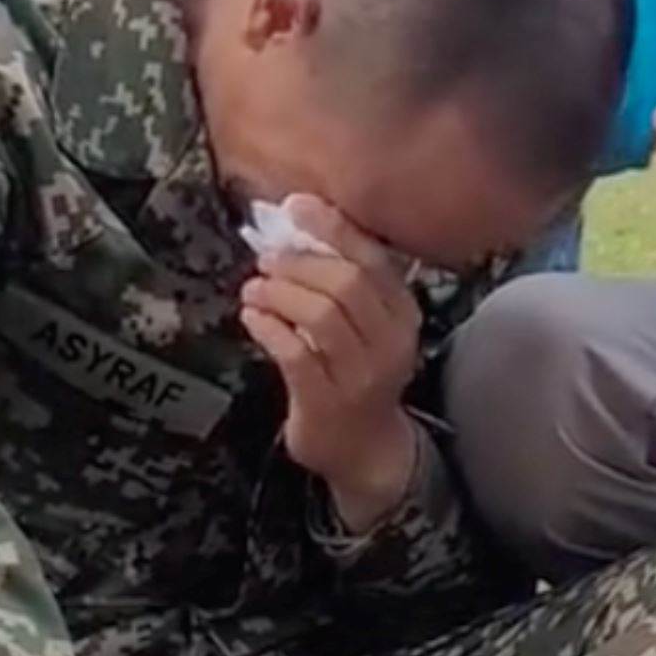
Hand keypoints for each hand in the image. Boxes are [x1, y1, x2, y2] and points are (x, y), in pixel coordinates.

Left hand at [239, 197, 421, 515]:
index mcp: (402, 313)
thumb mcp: (364, 326)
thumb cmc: (355, 373)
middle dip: (299, 263)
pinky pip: (294, 353)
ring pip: (320, 315)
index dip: (334, 228)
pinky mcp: (327, 400)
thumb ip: (341, 280)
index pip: (373, 259)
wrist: (363, 449)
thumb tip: (296, 223)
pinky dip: (268, 328)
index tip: (296, 207)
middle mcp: (390, 342)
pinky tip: (252, 318)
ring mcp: (360, 375)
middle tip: (266, 258)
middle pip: (346, 283)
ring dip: (279, 293)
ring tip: (254, 288)